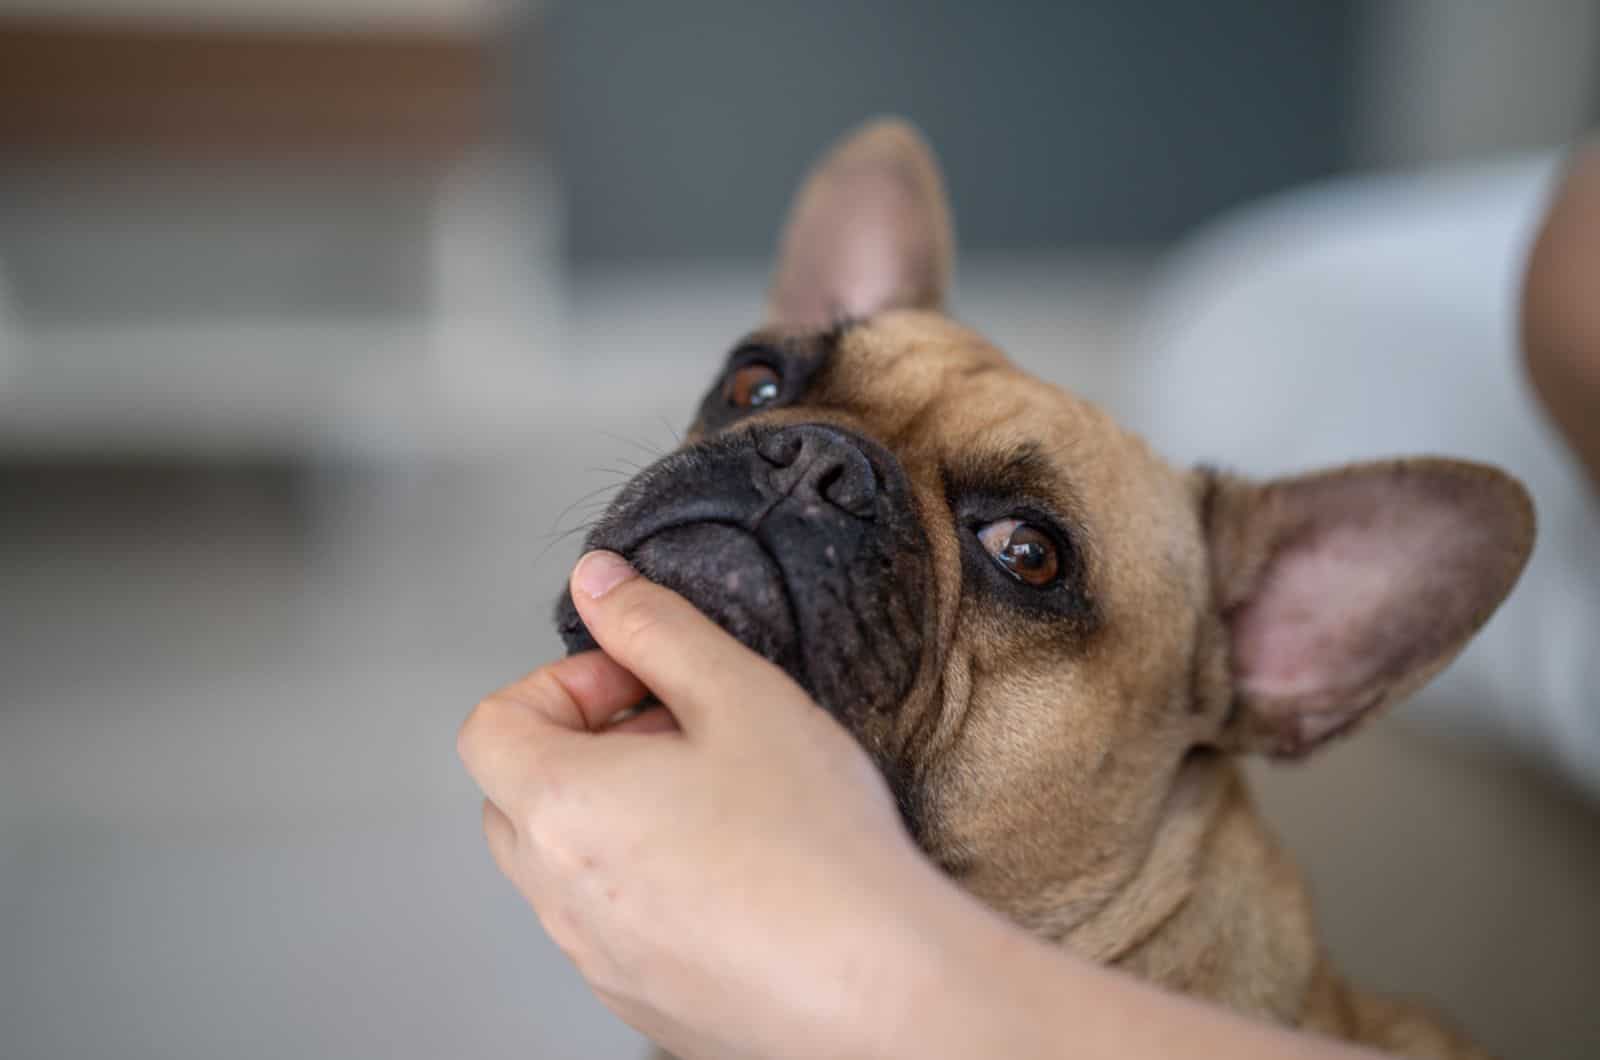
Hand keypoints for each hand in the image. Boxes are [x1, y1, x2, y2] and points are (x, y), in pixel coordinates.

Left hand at [459, 553, 1381, 1059]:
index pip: (498, 724)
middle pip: (537, 791)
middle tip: (722, 726)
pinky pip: (656, 919)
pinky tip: (796, 868)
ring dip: (664, 808)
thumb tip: (601, 565)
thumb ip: (663, 625)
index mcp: (563, 813)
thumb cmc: (829, 858)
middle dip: (615, 739)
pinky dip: (699, 879)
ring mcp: (620, 966)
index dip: (575, 680)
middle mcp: (572, 901)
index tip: (659, 675)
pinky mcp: (679, 1010)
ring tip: (774, 793)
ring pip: (600, 859)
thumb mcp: (745, 698)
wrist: (905, 1015)